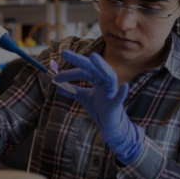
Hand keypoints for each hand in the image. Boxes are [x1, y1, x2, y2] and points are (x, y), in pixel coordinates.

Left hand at [54, 50, 143, 164]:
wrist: (109, 125)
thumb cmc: (99, 109)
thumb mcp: (84, 98)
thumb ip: (73, 91)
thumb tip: (58, 87)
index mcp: (98, 79)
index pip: (83, 71)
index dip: (69, 73)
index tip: (55, 77)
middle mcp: (105, 82)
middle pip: (92, 68)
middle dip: (79, 60)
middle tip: (64, 53)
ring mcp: (111, 92)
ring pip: (109, 76)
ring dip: (102, 66)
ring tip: (93, 56)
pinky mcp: (115, 104)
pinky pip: (119, 97)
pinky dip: (122, 92)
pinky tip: (125, 85)